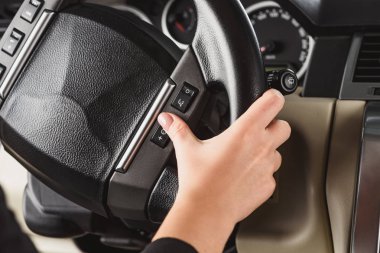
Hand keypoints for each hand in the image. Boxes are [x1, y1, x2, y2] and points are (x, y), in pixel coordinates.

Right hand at [153, 89, 290, 252]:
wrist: (207, 212)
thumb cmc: (199, 181)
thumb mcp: (187, 149)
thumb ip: (178, 129)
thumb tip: (167, 118)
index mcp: (244, 132)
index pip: (273, 103)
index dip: (272, 97)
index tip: (267, 98)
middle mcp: (261, 147)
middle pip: (284, 126)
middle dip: (274, 125)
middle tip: (258, 131)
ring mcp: (267, 168)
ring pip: (279, 151)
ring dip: (268, 151)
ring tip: (247, 157)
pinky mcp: (268, 186)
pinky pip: (271, 174)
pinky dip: (262, 173)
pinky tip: (244, 177)